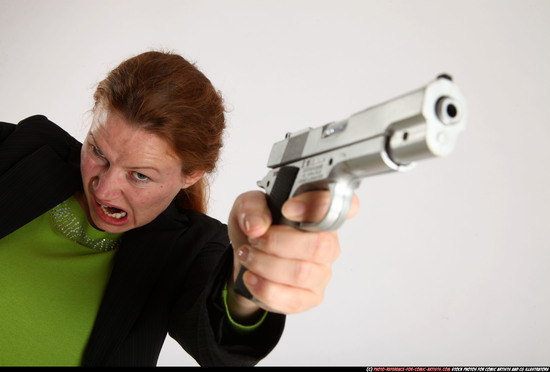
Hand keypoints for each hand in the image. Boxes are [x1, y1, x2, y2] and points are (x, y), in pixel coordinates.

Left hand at [226, 190, 358, 321]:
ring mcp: (322, 272)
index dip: (319, 206)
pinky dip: (265, 288)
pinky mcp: (311, 297)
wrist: (247, 261)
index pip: (340, 205)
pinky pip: (293, 299)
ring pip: (302, 273)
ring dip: (266, 265)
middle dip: (277, 243)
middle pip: (319, 246)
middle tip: (255, 240)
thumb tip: (257, 225)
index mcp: (319, 214)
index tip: (287, 209)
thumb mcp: (247, 207)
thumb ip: (252, 207)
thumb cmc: (257, 230)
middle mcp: (328, 243)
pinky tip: (251, 278)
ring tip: (248, 257)